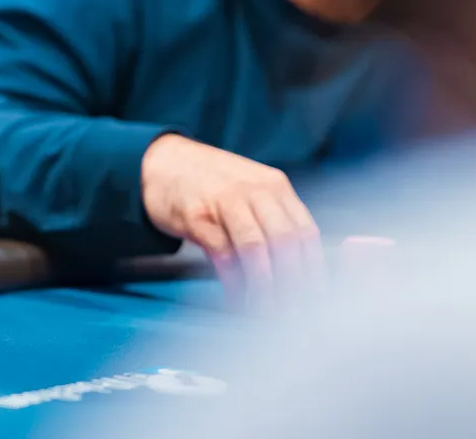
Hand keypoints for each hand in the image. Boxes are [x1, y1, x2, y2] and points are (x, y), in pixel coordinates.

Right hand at [141, 134, 322, 306]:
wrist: (161, 161)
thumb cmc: (210, 184)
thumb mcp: (250, 190)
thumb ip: (275, 218)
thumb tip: (301, 269)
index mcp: (274, 186)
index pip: (306, 231)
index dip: (313, 270)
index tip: (314, 300)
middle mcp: (253, 190)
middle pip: (285, 240)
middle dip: (292, 283)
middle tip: (292, 313)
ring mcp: (223, 199)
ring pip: (256, 246)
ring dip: (264, 285)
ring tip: (265, 311)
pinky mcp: (195, 214)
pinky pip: (221, 250)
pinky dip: (232, 278)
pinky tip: (236, 296)